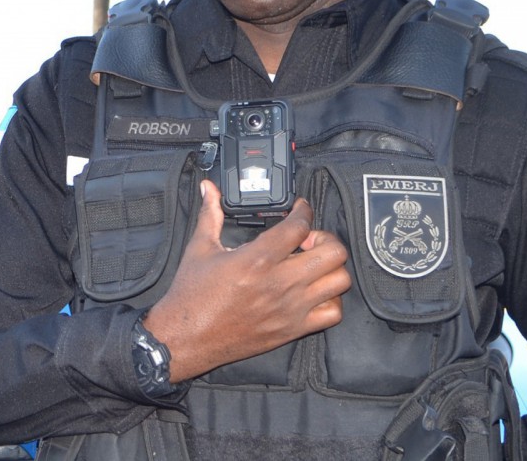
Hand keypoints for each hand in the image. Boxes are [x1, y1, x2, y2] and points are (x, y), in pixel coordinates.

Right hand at [143, 180, 351, 381]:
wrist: (187, 338)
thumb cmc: (191, 295)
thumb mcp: (199, 248)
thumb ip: (210, 214)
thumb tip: (208, 187)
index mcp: (257, 259)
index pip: (300, 226)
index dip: (304, 210)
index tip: (300, 208)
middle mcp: (280, 283)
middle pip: (333, 252)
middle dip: (324, 238)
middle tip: (307, 240)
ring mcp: (291, 308)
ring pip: (340, 280)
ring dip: (331, 268)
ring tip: (312, 265)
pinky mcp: (293, 329)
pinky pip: (333, 313)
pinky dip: (330, 299)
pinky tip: (312, 292)